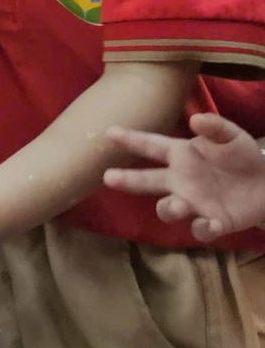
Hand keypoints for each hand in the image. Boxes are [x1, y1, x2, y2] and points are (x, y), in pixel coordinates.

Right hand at [105, 113, 264, 240]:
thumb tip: (195, 119)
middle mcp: (180, 180)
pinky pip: (201, 229)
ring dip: (169, 208)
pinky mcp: (212, 222)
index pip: (151, 146)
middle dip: (127, 180)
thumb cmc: (240, 155)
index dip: (131, 139)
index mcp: (180, 155)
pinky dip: (203, 228)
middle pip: (147, 180)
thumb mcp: (230, 136)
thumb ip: (214, 127)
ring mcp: (194, 203)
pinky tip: (210, 223)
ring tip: (175, 205)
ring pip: (169, 209)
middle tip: (108, 177)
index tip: (109, 133)